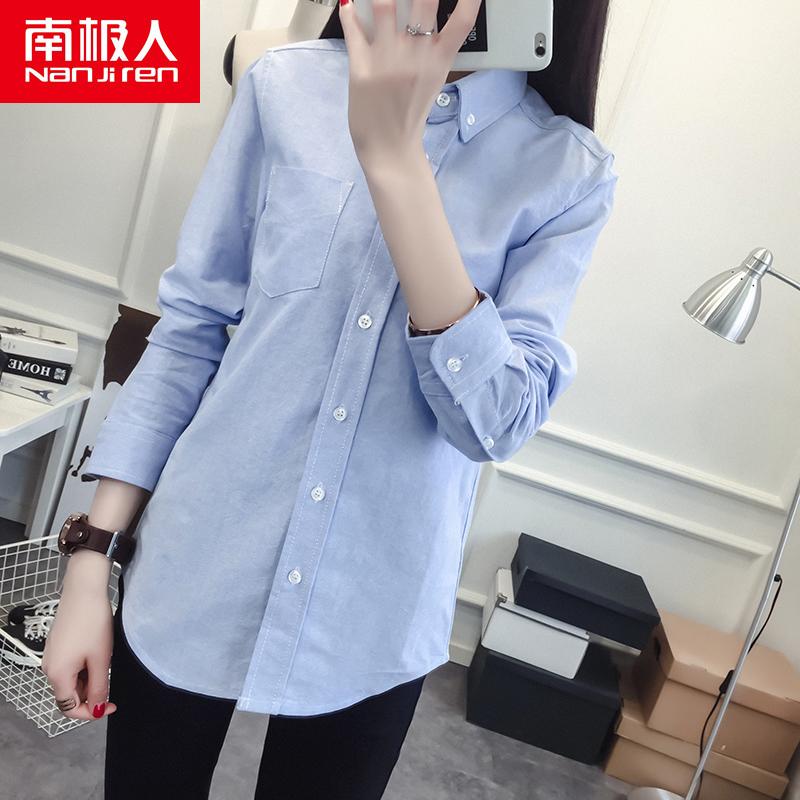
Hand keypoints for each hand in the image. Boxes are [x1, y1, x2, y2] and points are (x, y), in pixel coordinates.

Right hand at [41, 577, 117, 721]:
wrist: (84, 590)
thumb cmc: (92, 622)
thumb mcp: (101, 659)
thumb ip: (99, 687)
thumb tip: (98, 709)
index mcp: (57, 675)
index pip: (69, 708)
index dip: (91, 712)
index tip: (110, 705)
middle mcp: (49, 668)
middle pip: (70, 694)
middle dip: (91, 694)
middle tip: (111, 681)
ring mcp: (52, 656)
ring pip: (71, 680)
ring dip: (89, 679)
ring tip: (104, 660)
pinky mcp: (57, 645)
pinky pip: (70, 666)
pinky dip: (84, 667)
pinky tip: (97, 652)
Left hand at [339, 0, 481, 167]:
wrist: (390, 148)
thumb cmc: (410, 113)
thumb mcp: (433, 78)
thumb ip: (434, 45)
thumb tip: (430, 14)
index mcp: (438, 59)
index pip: (463, 17)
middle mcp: (415, 56)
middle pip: (422, 0)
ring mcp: (388, 61)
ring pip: (384, 4)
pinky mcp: (361, 69)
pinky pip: (353, 29)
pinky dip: (350, 11)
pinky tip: (350, 2)